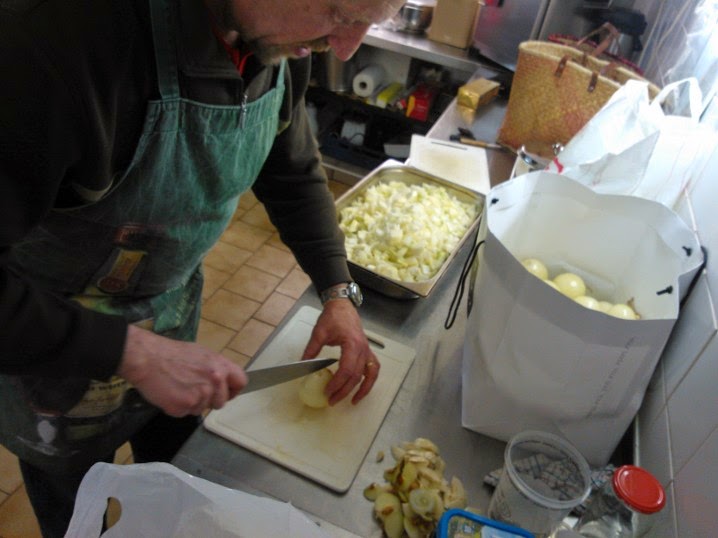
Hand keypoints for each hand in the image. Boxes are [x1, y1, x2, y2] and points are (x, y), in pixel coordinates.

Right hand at [118, 325, 247, 416]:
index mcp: (220, 365)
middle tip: (194, 390)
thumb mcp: (201, 354)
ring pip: (202, 409)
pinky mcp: (185, 406)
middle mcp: (215, 380)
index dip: (233, 390)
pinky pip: (186, 413)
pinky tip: (170, 394)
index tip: (226, 393)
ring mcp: (201, 395)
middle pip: (222, 401)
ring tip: (179, 388)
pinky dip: (178, 407)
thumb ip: (216, 368)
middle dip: (210, 400)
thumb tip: (223, 379)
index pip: (241, 382)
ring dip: (192, 403)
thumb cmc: (171, 354)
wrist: (147, 358)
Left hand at [302, 299, 378, 404]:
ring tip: (353, 401)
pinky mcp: (367, 351)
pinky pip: (373, 368)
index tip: (327, 392)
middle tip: (331, 400)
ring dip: (362, 389)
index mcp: (352, 343)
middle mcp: (363, 348)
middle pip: (356, 375)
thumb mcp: (319, 333)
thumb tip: (303, 366)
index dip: (337, 383)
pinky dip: (369, 380)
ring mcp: (367, 350)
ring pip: (369, 374)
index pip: (347, 369)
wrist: (342, 306)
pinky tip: (362, 389)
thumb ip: (311, 350)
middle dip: (344, 391)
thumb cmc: (332, 317)